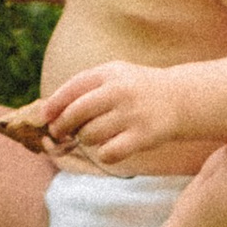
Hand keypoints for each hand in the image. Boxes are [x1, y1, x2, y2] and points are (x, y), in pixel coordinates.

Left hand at [33, 60, 184, 169]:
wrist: (182, 98)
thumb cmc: (138, 89)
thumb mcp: (115, 76)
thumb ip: (86, 88)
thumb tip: (50, 111)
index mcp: (109, 73)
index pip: (71, 88)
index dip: (53, 105)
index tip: (44, 118)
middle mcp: (119, 91)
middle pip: (76, 113)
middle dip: (62, 126)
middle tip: (59, 133)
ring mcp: (132, 113)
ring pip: (90, 135)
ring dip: (86, 139)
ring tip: (96, 135)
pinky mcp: (143, 136)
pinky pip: (108, 152)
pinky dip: (103, 154)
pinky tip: (109, 149)